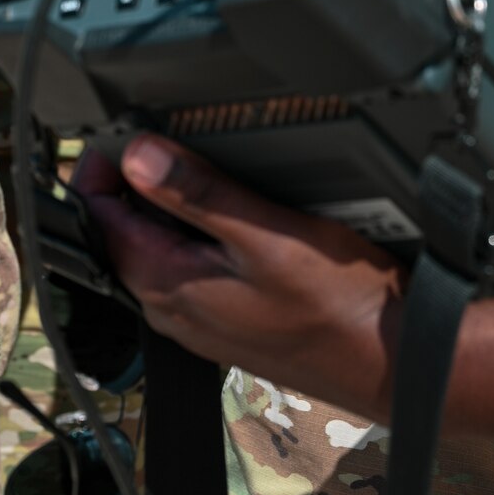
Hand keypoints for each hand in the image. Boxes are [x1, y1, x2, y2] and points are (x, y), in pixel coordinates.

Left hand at [76, 136, 493, 432]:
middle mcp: (173, 310)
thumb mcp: (267, 233)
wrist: (392, 361)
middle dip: (129, 188)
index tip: (119, 133)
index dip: (102, 171)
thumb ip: (198, 193)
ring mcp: (201, 322)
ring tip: (189, 169)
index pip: (101, 221)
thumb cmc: (339, 305)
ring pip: (156, 255)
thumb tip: (138, 157)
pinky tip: (227, 218)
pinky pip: (188, 273)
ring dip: (162, 212)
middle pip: (123, 238)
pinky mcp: (228, 324)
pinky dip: (191, 238)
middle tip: (152, 139)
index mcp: (167, 284)